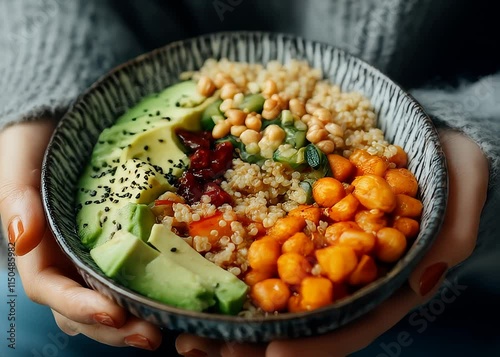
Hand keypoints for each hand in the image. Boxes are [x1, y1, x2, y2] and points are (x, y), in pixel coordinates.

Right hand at [0, 121, 161, 349]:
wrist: (69, 120)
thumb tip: (23, 236)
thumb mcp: (21, 156)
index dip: (79, 307)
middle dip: (113, 328)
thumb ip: (16, 194)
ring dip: (134, 320)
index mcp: (40, 245)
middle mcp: (67, 257)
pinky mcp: (124, 242)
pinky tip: (176, 297)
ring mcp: (96, 253)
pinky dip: (151, 290)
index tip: (114, 314)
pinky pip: (135, 273)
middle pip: (82, 308)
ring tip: (166, 328)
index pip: (51, 289)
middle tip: (151, 336)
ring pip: (108, 300)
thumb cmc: (40, 139)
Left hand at [175, 129, 489, 356]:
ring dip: (231, 318)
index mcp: (386, 274)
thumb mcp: (463, 178)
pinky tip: (196, 282)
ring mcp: (318, 249)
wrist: (413, 132)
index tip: (270, 354)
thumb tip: (420, 281)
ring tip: (185, 334)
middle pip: (300, 320)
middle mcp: (347, 271)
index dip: (313, 344)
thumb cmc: (443, 156)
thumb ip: (452, 229)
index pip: (350, 321)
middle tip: (204, 350)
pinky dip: (231, 270)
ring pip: (274, 295)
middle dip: (254, 342)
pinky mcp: (297, 225)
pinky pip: (262, 251)